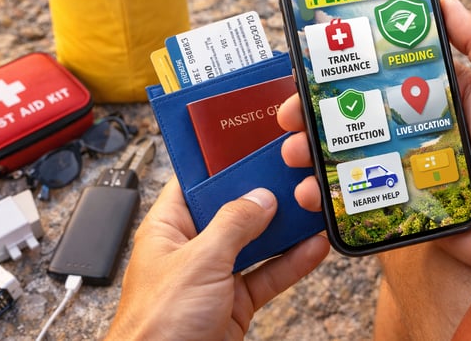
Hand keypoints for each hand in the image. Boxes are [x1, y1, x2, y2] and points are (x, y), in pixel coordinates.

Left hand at [105, 176, 328, 339]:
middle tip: (291, 176)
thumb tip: (260, 199)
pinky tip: (313, 248)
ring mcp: (216, 275)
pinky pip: (268, 275)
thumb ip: (233, 225)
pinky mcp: (235, 301)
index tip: (249, 147)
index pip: (194, 184)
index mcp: (168, 229)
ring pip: (256, 243)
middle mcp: (192, 248)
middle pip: (232, 211)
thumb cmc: (157, 324)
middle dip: (262, 197)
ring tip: (311, 207)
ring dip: (284, 230)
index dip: (220, 165)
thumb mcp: (199, 261)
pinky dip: (291, 263)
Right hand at [278, 0, 470, 284]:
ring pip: (351, 160)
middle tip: (288, 114)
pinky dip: (333, 200)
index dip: (343, 72)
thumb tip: (446, 0)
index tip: (309, 66)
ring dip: (316, 155)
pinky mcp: (409, 207)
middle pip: (355, 119)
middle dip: (316, 115)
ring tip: (295, 153)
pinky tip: (311, 195)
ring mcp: (410, 172)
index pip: (380, 78)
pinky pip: (364, 201)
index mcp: (437, 97)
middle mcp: (418, 132)